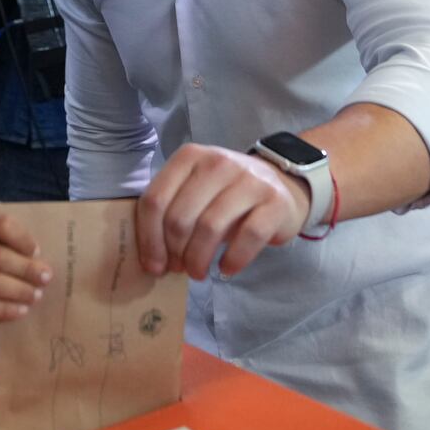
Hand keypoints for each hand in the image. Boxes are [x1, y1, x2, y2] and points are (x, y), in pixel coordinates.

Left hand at [137, 143, 307, 279]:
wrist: (281, 184)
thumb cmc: (226, 194)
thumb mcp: (195, 191)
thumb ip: (171, 211)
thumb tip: (152, 258)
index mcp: (189, 157)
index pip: (155, 200)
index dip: (149, 239)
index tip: (154, 265)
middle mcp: (218, 163)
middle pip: (179, 217)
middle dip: (174, 252)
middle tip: (179, 268)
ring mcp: (249, 179)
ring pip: (209, 228)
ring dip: (199, 260)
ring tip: (198, 272)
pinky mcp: (274, 201)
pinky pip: (247, 237)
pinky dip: (232, 259)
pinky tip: (226, 268)